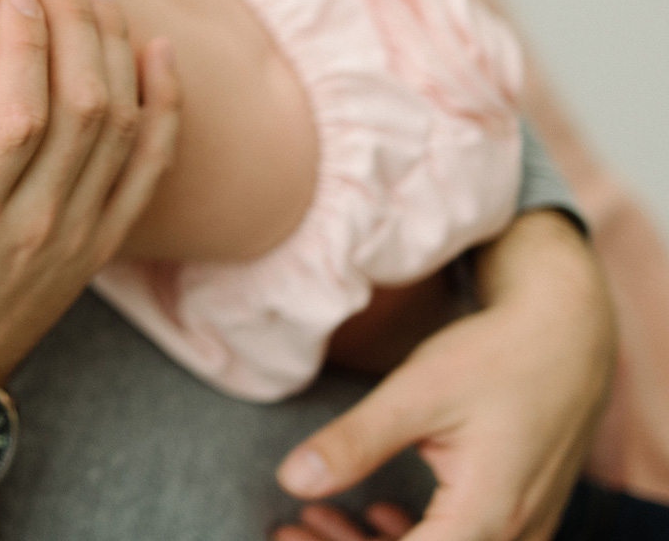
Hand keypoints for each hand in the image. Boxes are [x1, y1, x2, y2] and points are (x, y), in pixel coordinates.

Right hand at [0, 0, 181, 539]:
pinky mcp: (96, 251)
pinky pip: (148, 171)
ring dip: (113, 48)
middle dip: (74, 23)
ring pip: (116, 128)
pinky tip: (158, 50)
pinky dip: (163, 108)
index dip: (24, 42)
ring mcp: (69, 240)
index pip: (13, 113)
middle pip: (77, 107)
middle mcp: (22, 226)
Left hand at [276, 211, 614, 540]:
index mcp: (486, 517)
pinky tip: (377, 513)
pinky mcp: (523, 512)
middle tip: (290, 528)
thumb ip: (355, 442)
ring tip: (318, 518)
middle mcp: (514, 536)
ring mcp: (525, 528)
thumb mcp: (416, 394)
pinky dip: (413, 533)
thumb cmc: (495, 357)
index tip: (286, 535)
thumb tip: (291, 481)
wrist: (569, 334)